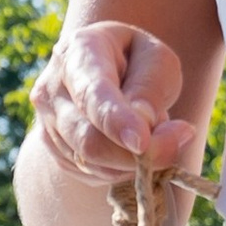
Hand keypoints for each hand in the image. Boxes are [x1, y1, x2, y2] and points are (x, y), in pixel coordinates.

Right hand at [30, 21, 207, 195]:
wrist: (108, 69)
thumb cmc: (136, 60)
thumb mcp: (157, 60)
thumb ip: (151, 89)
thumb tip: (143, 128)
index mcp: (78, 51)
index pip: (92, 94)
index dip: (116, 121)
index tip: (142, 143)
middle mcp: (51, 88)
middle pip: (88, 140)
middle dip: (135, 154)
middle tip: (178, 140)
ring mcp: (46, 121)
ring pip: (90, 163)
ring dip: (131, 162)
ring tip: (155, 136)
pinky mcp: (52, 148)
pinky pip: (88, 174)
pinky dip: (118, 169)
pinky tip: (130, 148)